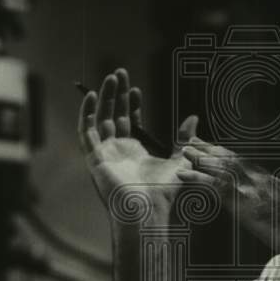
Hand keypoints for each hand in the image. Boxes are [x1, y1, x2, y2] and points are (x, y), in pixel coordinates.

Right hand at [78, 68, 197, 217]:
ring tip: (110, 77)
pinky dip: (86, 113)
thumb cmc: (164, 191)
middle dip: (116, 93)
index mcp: (134, 151)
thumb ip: (184, 138)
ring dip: (103, 97)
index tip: (136, 88)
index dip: (131, 103)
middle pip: (113, 114)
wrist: (148, 209)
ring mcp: (104, 153)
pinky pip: (86, 131)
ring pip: (99, 118)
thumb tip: (193, 117)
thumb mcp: (180, 158)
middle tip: (120, 72)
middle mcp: (117, 150)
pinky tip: (92, 95)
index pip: (128, 121)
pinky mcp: (94, 157)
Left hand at [178, 138, 279, 261]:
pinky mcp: (241, 202)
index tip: (214, 148)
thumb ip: (276, 202)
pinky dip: (196, 178)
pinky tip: (183, 174)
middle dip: (211, 149)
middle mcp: (259, 180)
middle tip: (194, 141)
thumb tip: (270, 204)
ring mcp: (250, 189)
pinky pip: (214, 186)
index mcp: (270, 181)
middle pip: (230, 158)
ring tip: (184, 150)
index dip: (226, 154)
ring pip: (220, 167)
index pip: (244, 162)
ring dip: (200, 158)